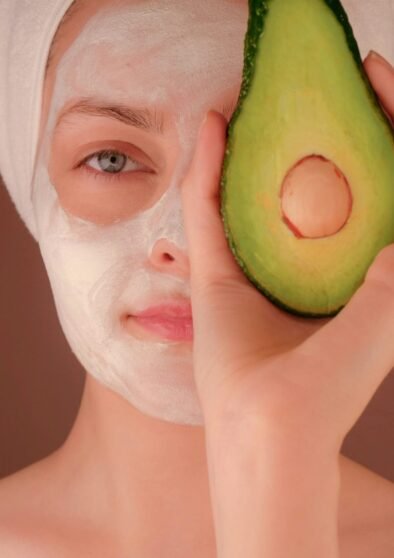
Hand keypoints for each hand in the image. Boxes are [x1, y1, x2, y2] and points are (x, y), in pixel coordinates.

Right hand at [182, 50, 393, 450]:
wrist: (268, 433)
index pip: (367, 190)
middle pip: (311, 182)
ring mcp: (254, 268)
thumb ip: (390, 275)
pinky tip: (211, 127)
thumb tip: (390, 225)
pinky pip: (209, 211)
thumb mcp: (382, 320)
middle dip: (317, 129)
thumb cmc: (329, 388)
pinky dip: (209, 169)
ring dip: (257, 143)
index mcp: (347, 276)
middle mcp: (300, 266)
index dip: (381, 133)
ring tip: (262, 96)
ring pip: (253, 191)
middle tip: (324, 82)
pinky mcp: (214, 276)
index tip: (378, 85)